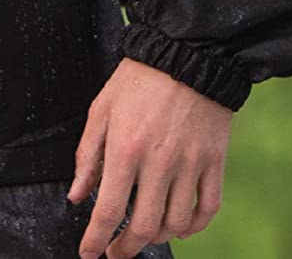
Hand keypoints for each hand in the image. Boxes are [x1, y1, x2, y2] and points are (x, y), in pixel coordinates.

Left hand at [69, 58, 231, 255]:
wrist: (187, 53)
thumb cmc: (139, 79)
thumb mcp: (102, 108)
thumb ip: (88, 154)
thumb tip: (77, 195)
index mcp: (126, 147)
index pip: (109, 210)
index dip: (96, 239)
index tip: (89, 252)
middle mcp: (159, 161)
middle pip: (145, 227)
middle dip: (126, 248)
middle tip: (116, 251)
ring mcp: (190, 164)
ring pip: (176, 224)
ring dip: (157, 238)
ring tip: (144, 234)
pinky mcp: (214, 161)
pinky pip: (207, 209)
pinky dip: (193, 227)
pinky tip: (179, 226)